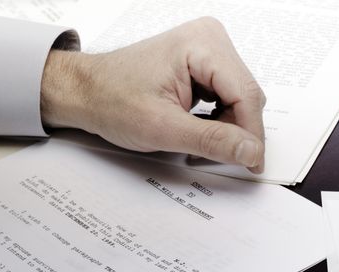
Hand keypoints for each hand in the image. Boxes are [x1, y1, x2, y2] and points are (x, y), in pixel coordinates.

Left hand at [40, 17, 266, 172]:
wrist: (86, 91)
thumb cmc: (111, 100)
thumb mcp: (163, 128)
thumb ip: (212, 140)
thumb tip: (251, 151)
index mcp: (201, 45)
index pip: (246, 95)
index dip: (252, 135)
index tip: (253, 165)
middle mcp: (209, 39)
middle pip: (248, 96)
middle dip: (237, 130)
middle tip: (214, 154)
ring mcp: (209, 49)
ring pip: (242, 99)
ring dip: (229, 126)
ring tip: (198, 138)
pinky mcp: (207, 62)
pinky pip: (231, 96)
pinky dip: (221, 118)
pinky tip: (199, 126)